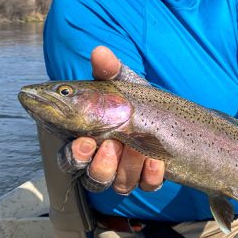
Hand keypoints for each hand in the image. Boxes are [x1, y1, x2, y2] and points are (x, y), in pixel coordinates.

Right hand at [57, 46, 164, 193]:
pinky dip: (151, 174)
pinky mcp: (149, 179)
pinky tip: (156, 160)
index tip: (84, 142)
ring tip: (136, 146)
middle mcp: (102, 163)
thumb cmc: (133, 100)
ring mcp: (126, 173)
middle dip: (100, 165)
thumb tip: (100, 51)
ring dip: (127, 166)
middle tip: (110, 145)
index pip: (70, 158)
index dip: (74, 156)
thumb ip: (109, 70)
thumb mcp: (122, 83)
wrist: (166, 114)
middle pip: (92, 178)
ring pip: (118, 184)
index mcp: (87, 142)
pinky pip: (147, 185)